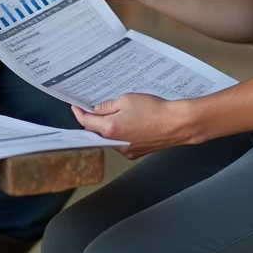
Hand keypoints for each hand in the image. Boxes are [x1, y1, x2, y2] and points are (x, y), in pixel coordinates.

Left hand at [72, 93, 199, 158]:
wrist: (176, 124)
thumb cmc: (154, 110)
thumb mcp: (127, 100)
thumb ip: (107, 106)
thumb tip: (96, 110)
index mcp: (111, 129)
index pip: (87, 122)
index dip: (80, 113)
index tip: (77, 107)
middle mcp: (116, 144)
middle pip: (98, 131)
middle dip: (96, 120)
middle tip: (100, 108)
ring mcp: (126, 150)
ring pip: (110, 138)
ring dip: (111, 127)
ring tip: (126, 114)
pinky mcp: (136, 153)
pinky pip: (122, 143)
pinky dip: (122, 134)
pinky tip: (134, 124)